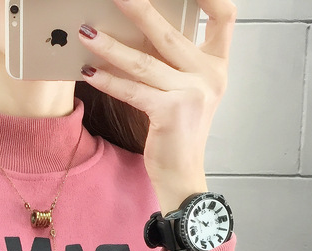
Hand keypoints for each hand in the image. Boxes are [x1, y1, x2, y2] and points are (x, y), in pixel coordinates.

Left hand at [78, 0, 236, 211]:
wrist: (182, 174)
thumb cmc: (178, 132)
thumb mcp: (185, 91)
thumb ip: (173, 62)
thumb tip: (137, 31)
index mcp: (217, 65)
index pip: (225, 16)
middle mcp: (210, 76)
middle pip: (170, 32)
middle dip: (138, 9)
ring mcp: (192, 94)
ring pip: (143, 61)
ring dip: (110, 46)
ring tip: (86, 32)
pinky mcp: (170, 112)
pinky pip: (133, 90)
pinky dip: (108, 80)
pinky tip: (89, 72)